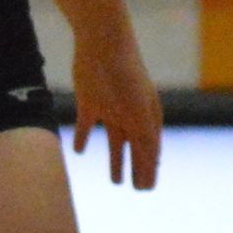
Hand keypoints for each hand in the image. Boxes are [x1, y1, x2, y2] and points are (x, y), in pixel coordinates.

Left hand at [71, 29, 163, 191]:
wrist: (102, 42)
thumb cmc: (127, 75)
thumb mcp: (140, 111)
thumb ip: (146, 138)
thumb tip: (154, 165)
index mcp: (147, 116)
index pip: (150, 149)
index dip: (150, 169)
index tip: (147, 189)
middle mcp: (130, 114)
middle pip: (134, 148)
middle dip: (137, 169)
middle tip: (137, 190)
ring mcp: (110, 108)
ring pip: (114, 141)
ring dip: (115, 161)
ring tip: (115, 181)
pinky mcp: (88, 102)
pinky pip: (86, 126)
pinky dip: (83, 138)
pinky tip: (78, 151)